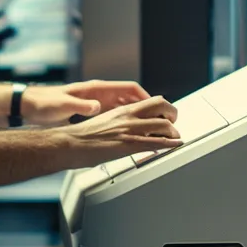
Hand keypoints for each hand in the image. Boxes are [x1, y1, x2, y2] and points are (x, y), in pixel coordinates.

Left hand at [24, 80, 150, 126]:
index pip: (129, 89)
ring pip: (125, 106)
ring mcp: (96, 101)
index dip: (146, 97)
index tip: (158, 107)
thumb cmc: (44, 103)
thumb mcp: (63, 105)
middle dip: (148, 106)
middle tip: (162, 118)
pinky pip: (115, 113)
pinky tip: (129, 131)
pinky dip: (125, 120)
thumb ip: (81, 106)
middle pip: (131, 97)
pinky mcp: (91, 110)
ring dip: (138, 114)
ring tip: (151, 126)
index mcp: (96, 89)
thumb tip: (96, 106)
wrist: (30, 105)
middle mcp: (99, 93)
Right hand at [57, 96, 181, 167]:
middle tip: (174, 124)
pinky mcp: (129, 145)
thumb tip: (128, 127)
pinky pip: (156, 143)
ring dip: (173, 133)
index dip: (164, 107)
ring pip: (164, 125)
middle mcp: (129, 117)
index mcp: (123, 110)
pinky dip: (170, 144)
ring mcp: (130, 130)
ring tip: (174, 138)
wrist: (71, 143)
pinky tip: (175, 146)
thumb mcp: (105, 121)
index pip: (152, 100)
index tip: (166, 115)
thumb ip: (120, 122)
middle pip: (162, 106)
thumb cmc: (83, 136)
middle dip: (173, 115)